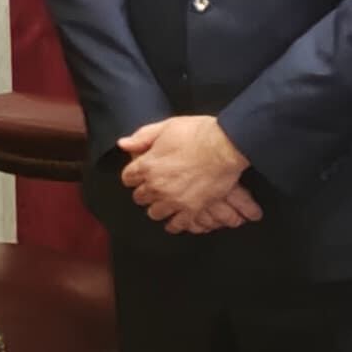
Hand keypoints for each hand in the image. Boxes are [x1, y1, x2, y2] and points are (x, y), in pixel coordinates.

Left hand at [117, 114, 258, 233]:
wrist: (227, 145)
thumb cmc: (200, 133)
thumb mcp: (167, 126)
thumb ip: (143, 136)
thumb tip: (124, 144)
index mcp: (147, 165)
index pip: (128, 178)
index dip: (135, 175)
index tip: (141, 174)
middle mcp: (156, 185)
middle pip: (139, 197)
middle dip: (146, 191)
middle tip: (156, 186)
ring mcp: (173, 199)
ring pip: (154, 213)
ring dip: (159, 207)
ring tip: (166, 202)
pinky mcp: (192, 208)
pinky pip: (177, 225)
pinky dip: (175, 224)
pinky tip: (176, 220)